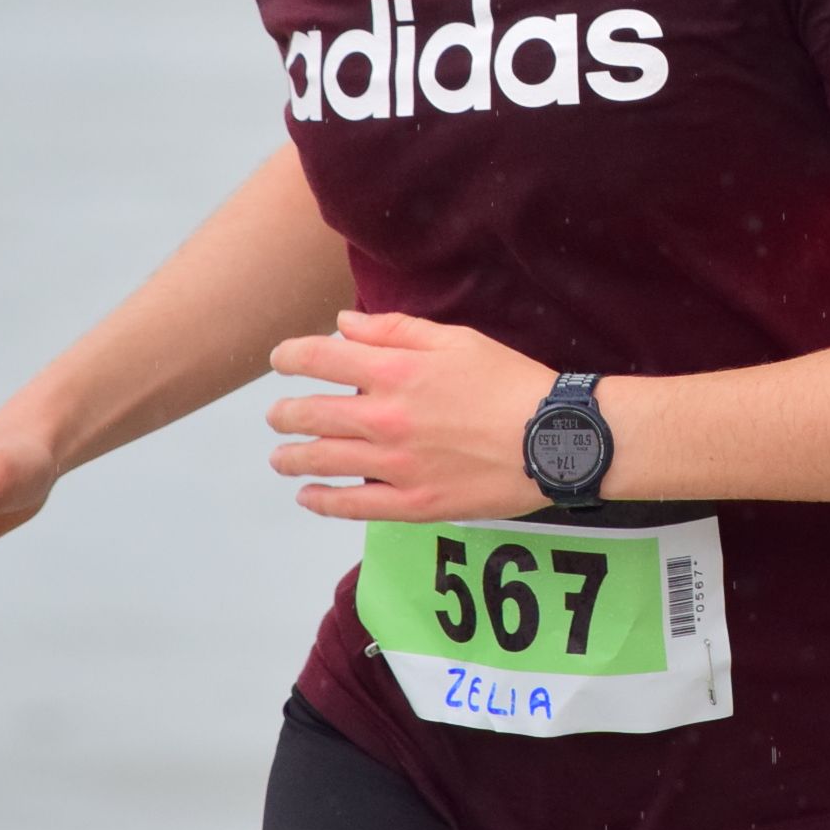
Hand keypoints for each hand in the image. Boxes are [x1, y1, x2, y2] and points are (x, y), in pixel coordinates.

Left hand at [267, 309, 556, 522]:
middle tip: (277, 416)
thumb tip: (344, 324)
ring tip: (281, 457)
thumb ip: (395, 330)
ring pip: (324, 461)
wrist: (552, 439)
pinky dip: (323, 501)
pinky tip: (309, 497)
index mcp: (394, 372)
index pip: (320, 359)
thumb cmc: (508, 382)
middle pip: (312, 414)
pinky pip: (352, 506)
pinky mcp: (412, 503)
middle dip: (286, 413)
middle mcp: (385, 419)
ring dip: (292, 458)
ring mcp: (395, 466)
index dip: (290, 357)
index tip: (280, 360)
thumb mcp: (457, 340)